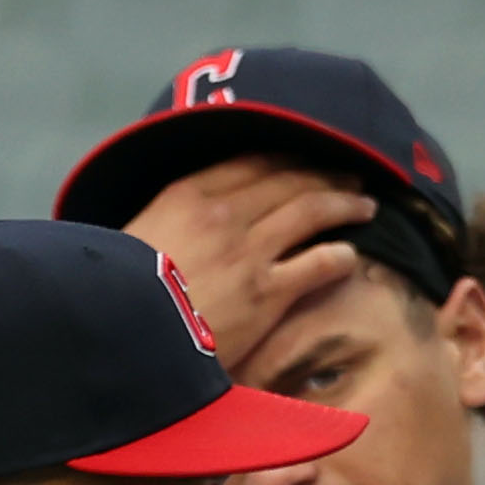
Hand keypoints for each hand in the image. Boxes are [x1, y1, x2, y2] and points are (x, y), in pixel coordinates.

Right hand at [121, 156, 376, 381]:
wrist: (122, 328)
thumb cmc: (120, 290)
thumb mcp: (138, 233)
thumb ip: (173, 218)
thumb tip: (189, 219)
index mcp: (188, 192)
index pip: (251, 162)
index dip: (287, 157)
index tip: (306, 157)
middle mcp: (224, 212)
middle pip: (288, 180)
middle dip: (324, 174)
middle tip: (349, 174)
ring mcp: (248, 251)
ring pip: (311, 212)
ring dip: (344, 203)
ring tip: (364, 204)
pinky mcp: (267, 292)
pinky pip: (319, 264)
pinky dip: (339, 257)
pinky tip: (351, 257)